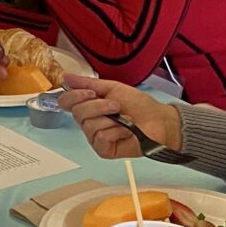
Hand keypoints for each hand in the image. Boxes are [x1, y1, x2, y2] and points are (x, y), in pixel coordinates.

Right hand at [61, 74, 182, 158]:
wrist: (159, 121)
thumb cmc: (140, 106)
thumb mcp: (112, 88)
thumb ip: (88, 83)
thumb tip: (67, 77)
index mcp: (89, 107)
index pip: (66, 101)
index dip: (75, 96)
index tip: (91, 92)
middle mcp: (89, 122)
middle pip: (77, 112)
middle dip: (98, 106)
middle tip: (116, 106)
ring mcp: (95, 137)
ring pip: (89, 125)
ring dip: (110, 118)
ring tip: (124, 119)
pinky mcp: (103, 149)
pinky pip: (100, 137)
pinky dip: (115, 131)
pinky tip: (125, 131)